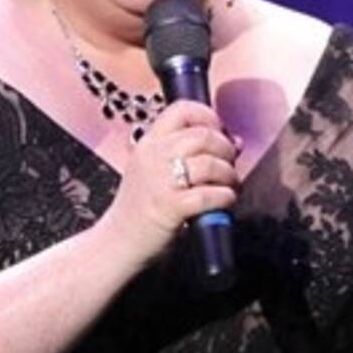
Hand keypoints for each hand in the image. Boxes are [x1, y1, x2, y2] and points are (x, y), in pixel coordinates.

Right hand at [98, 100, 240, 269]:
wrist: (117, 242)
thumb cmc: (141, 208)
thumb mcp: (152, 170)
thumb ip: (185, 154)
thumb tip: (234, 143)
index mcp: (148, 143)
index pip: (182, 109)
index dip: (209, 117)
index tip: (220, 132)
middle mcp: (152, 157)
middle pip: (202, 135)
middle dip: (225, 149)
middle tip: (229, 164)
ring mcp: (160, 182)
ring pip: (209, 164)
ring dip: (229, 175)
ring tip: (230, 186)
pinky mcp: (169, 207)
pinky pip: (208, 194)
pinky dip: (225, 197)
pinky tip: (224, 201)